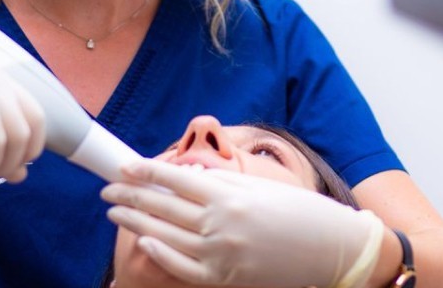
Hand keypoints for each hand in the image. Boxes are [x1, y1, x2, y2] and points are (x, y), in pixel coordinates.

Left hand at [102, 160, 386, 286]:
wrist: (333, 250)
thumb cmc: (302, 214)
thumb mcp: (262, 187)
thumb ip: (222, 181)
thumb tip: (185, 173)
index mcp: (230, 195)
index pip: (174, 179)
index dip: (145, 172)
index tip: (125, 167)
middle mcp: (221, 223)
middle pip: (162, 206)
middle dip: (130, 196)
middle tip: (109, 189)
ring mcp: (221, 254)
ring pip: (165, 235)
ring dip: (135, 221)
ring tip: (116, 211)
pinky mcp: (225, 278)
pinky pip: (182, 268)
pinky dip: (160, 254)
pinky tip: (143, 241)